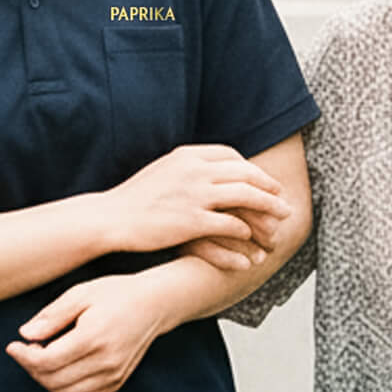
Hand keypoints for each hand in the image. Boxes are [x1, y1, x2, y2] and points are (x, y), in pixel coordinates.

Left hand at [6, 274, 169, 391]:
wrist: (154, 304)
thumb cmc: (115, 294)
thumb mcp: (81, 293)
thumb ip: (52, 316)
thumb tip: (24, 334)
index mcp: (93, 337)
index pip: (47, 361)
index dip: (24, 357)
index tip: (13, 346)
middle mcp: (105, 361)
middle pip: (53, 380)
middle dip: (31, 368)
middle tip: (27, 350)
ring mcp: (113, 375)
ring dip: (46, 382)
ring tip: (43, 360)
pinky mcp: (117, 382)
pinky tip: (60, 372)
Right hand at [101, 146, 288, 260]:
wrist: (110, 217)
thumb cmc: (134, 198)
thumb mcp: (163, 169)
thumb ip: (188, 166)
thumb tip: (208, 167)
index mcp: (187, 155)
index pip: (231, 155)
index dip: (251, 169)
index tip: (261, 180)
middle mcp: (194, 170)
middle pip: (245, 172)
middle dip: (268, 186)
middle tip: (282, 198)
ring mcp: (194, 195)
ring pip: (245, 196)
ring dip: (267, 207)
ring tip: (280, 218)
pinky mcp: (191, 221)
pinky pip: (230, 223)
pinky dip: (244, 229)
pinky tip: (250, 236)